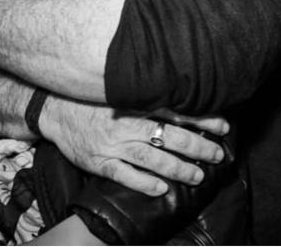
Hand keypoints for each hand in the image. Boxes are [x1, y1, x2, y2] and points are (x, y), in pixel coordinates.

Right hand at [40, 99, 228, 196]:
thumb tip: (185, 100)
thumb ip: (150, 97)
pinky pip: (123, 175)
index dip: (201, 119)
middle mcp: (127, 123)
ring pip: (151, 158)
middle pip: (169, 135)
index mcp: (136, 103)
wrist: (57, 109)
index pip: (175, 110)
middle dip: (197, 146)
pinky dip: (143, 183)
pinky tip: (161, 189)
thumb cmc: (96, 100)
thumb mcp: (123, 92)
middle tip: (217, 155)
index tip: (223, 126)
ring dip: (177, 168)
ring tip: (197, 176)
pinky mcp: (99, 162)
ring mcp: (113, 144)